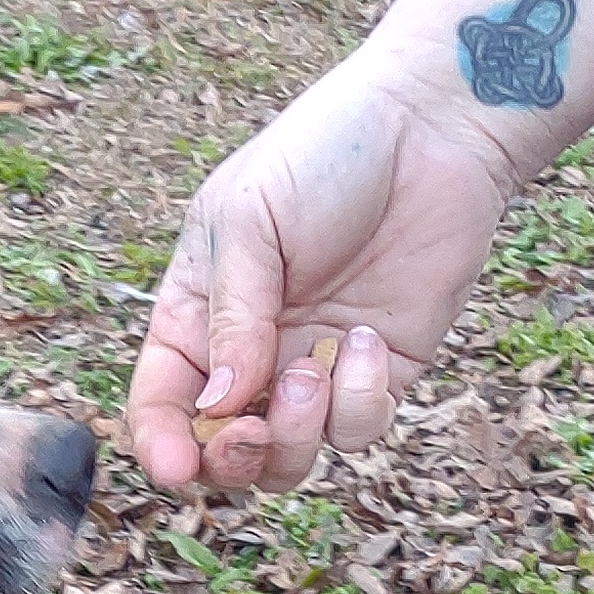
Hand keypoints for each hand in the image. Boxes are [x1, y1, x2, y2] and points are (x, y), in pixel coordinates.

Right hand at [125, 54, 526, 493]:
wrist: (432, 127)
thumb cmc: (324, 153)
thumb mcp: (249, 220)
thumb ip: (230, 317)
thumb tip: (215, 406)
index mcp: (199, 315)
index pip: (163, 401)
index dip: (161, 443)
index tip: (176, 466)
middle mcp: (253, 354)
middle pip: (223, 450)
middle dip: (230, 460)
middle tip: (252, 431)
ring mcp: (317, 369)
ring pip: (290, 458)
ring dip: (296, 434)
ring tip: (314, 368)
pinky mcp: (380, 373)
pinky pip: (357, 430)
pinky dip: (358, 401)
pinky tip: (367, 339)